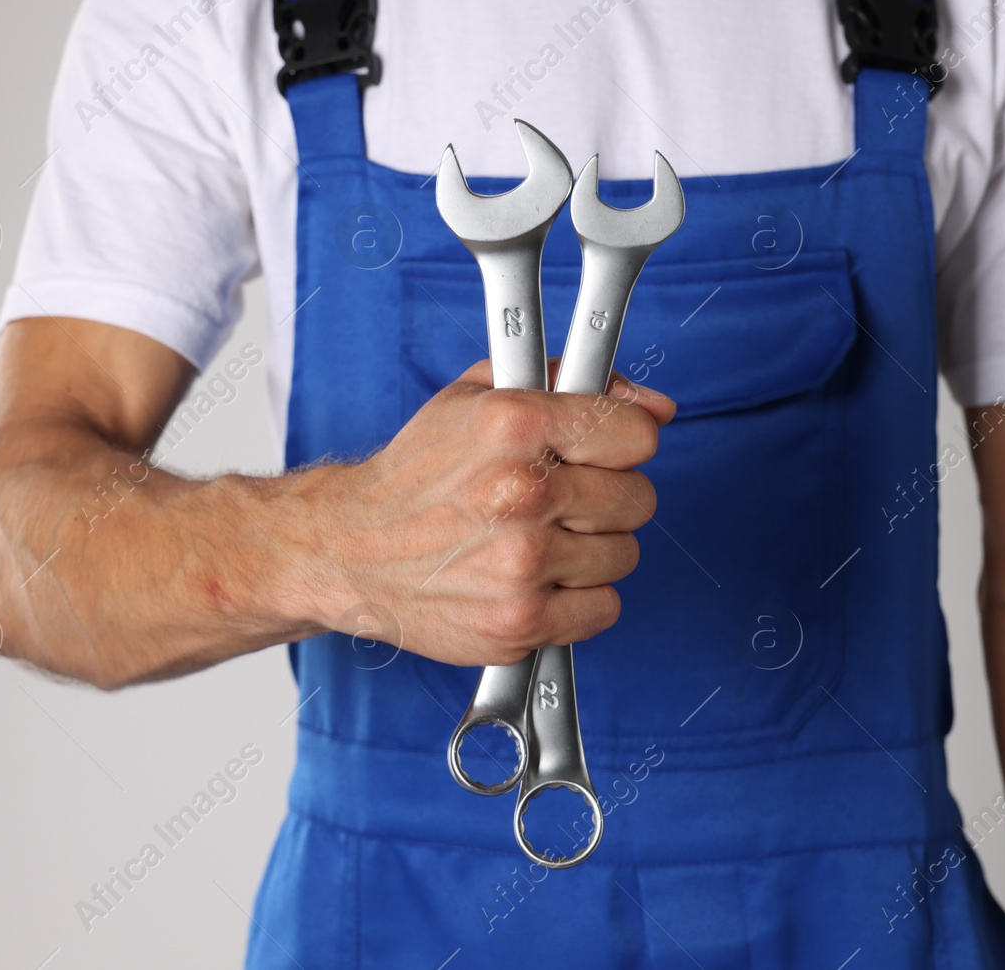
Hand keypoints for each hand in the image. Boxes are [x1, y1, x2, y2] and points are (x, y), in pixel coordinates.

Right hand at [292, 360, 675, 666]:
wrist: (349, 549)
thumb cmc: (417, 474)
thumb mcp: (481, 395)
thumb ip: (572, 383)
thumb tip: (655, 407)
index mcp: (514, 424)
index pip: (637, 437)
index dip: (620, 445)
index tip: (596, 454)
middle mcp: (521, 492)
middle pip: (638, 499)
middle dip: (606, 498)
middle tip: (559, 500)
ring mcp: (522, 563)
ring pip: (624, 555)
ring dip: (591, 550)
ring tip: (538, 540)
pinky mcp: (520, 621)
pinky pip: (604, 608)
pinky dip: (578, 599)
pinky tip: (536, 579)